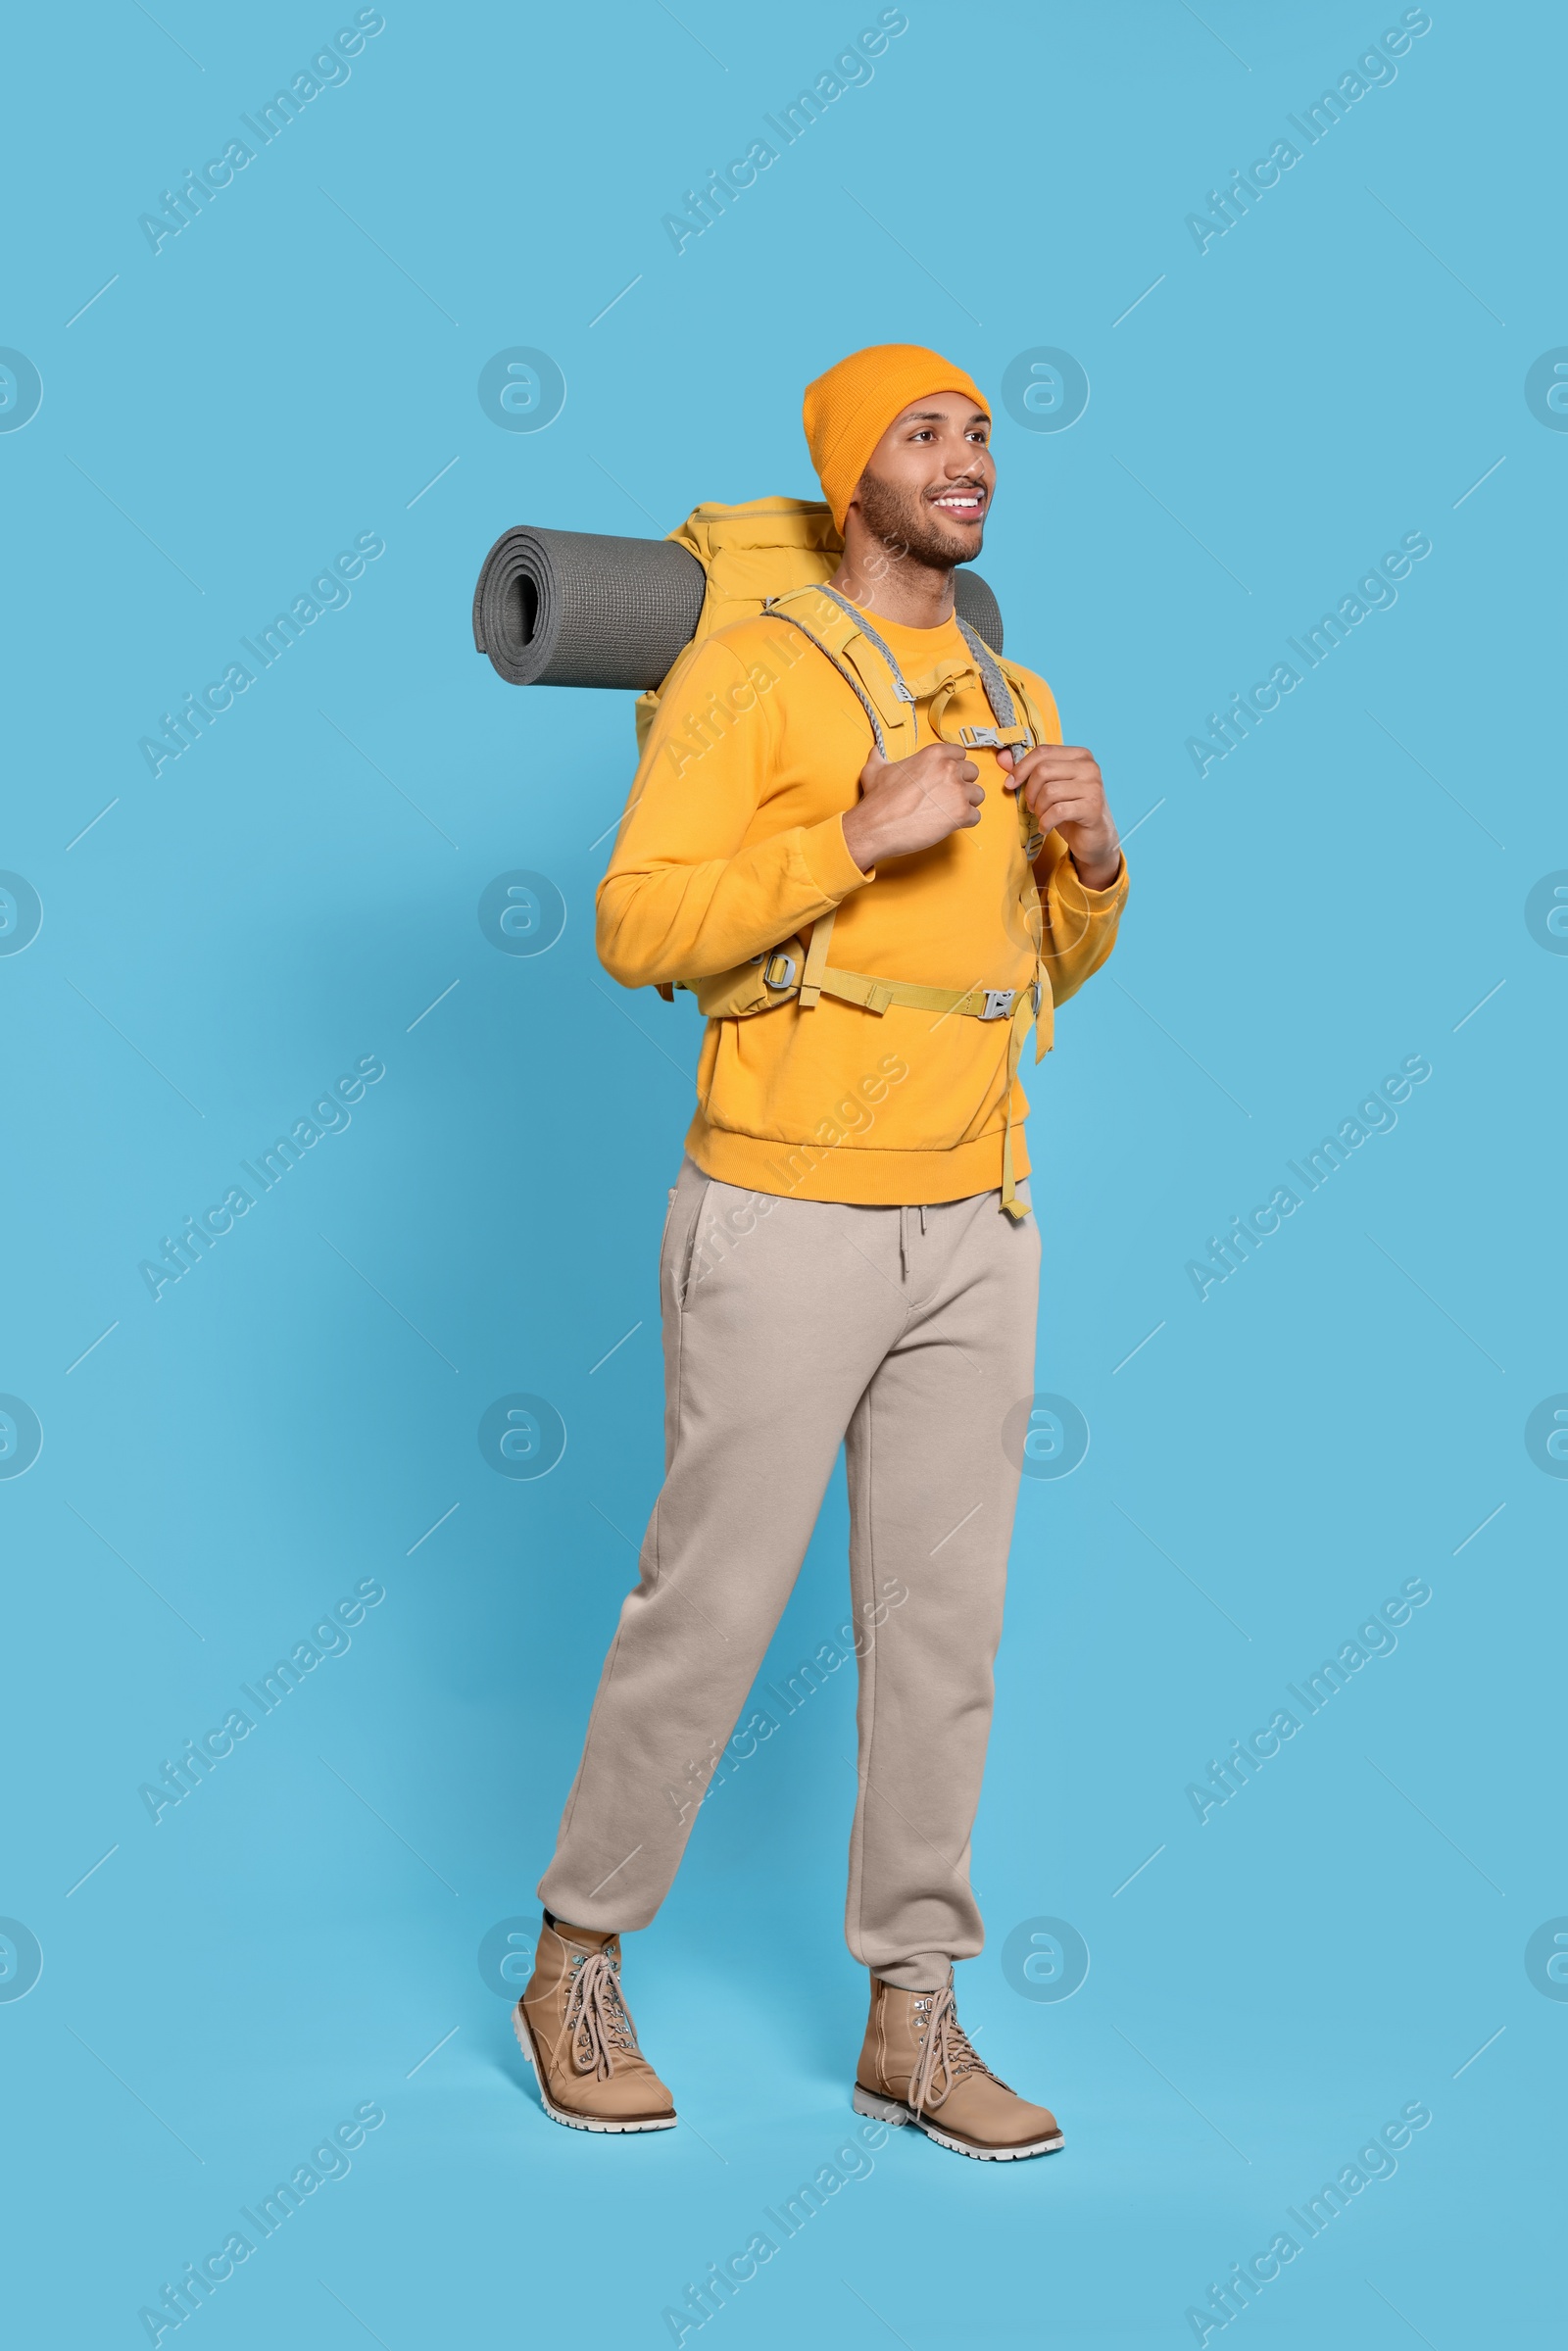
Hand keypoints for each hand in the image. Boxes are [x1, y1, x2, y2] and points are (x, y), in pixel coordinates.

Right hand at [841, 742, 982, 869]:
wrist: (876, 826)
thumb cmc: (878, 799)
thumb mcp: (875, 769)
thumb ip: (880, 756)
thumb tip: (876, 751)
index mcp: (934, 754)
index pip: (960, 753)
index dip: (954, 766)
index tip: (945, 777)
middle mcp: (949, 769)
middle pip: (972, 773)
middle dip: (962, 784)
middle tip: (946, 796)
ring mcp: (958, 791)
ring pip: (978, 795)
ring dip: (967, 803)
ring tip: (948, 812)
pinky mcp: (961, 814)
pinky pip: (976, 816)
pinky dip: (965, 821)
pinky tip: (949, 824)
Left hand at [999, 744, 1120, 889]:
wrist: (1094, 836)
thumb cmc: (1069, 808)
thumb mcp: (1048, 787)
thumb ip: (1027, 770)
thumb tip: (1002, 757)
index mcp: (1079, 755)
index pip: (1043, 752)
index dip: (1021, 768)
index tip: (1009, 784)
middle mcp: (1089, 767)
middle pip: (1043, 771)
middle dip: (1030, 792)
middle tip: (1032, 806)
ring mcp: (1093, 787)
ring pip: (1049, 791)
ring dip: (1038, 809)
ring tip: (1042, 816)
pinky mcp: (1092, 808)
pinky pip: (1057, 811)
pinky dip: (1045, 822)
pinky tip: (1046, 827)